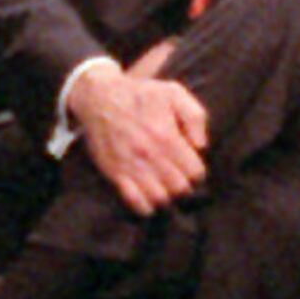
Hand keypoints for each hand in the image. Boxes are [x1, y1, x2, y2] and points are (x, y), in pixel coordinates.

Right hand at [68, 44, 207, 214]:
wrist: (99, 97)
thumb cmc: (140, 94)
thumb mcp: (174, 93)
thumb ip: (195, 117)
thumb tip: (201, 146)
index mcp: (167, 136)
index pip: (195, 172)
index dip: (197, 171)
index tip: (190, 166)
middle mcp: (149, 154)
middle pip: (180, 188)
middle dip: (184, 185)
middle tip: (178, 176)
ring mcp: (130, 166)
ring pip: (160, 198)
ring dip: (167, 195)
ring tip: (165, 185)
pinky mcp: (114, 173)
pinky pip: (134, 201)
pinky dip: (146, 205)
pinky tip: (149, 196)